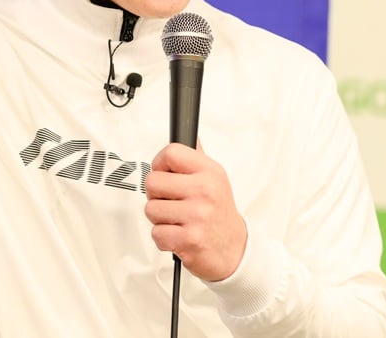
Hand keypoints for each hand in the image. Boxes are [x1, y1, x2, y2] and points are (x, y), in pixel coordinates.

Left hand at [144, 142, 247, 281]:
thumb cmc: (220, 214)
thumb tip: (191, 136)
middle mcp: (205, 191)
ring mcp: (197, 215)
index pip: (170, 153)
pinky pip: (156, 233)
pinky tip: (179, 234)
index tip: (164, 173)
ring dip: (159, 218)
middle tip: (171, 202)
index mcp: (209, 172)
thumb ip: (198, 159)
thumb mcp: (216, 179)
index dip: (159, 164)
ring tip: (177, 220)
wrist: (234, 250)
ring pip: (150, 209)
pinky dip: (163, 238)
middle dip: (156, 195)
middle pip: (153, 181)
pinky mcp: (189, 239)